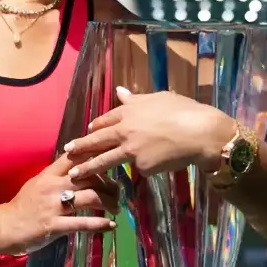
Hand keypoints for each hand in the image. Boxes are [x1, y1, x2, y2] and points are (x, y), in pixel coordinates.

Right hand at [0, 152, 116, 256]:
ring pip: (90, 198)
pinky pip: (82, 223)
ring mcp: (54, 206)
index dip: (97, 154)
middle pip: (90, 177)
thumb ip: (58, 174)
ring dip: (108, 202)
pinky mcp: (54, 226)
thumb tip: (82, 166)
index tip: (113, 156)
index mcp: (50, 174)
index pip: (77, 157)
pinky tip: (111, 225)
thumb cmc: (23, 205)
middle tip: (119, 191)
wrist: (2, 227)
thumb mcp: (39, 183)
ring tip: (117, 207)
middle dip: (109, 183)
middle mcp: (54, 186)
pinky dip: (99, 224)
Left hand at [65, 86, 235, 179]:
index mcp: (130, 111)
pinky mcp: (140, 168)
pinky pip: (135, 170)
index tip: (87, 131)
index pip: (105, 119)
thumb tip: (119, 91)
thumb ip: (135, 99)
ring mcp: (131, 151)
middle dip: (79, 147)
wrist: (199, 132)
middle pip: (96, 140)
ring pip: (103, 161)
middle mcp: (125, 130)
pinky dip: (136, 171)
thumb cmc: (183, 110)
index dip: (95, 126)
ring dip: (86, 169)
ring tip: (73, 175)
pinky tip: (138, 174)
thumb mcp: (158, 98)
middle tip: (67, 151)